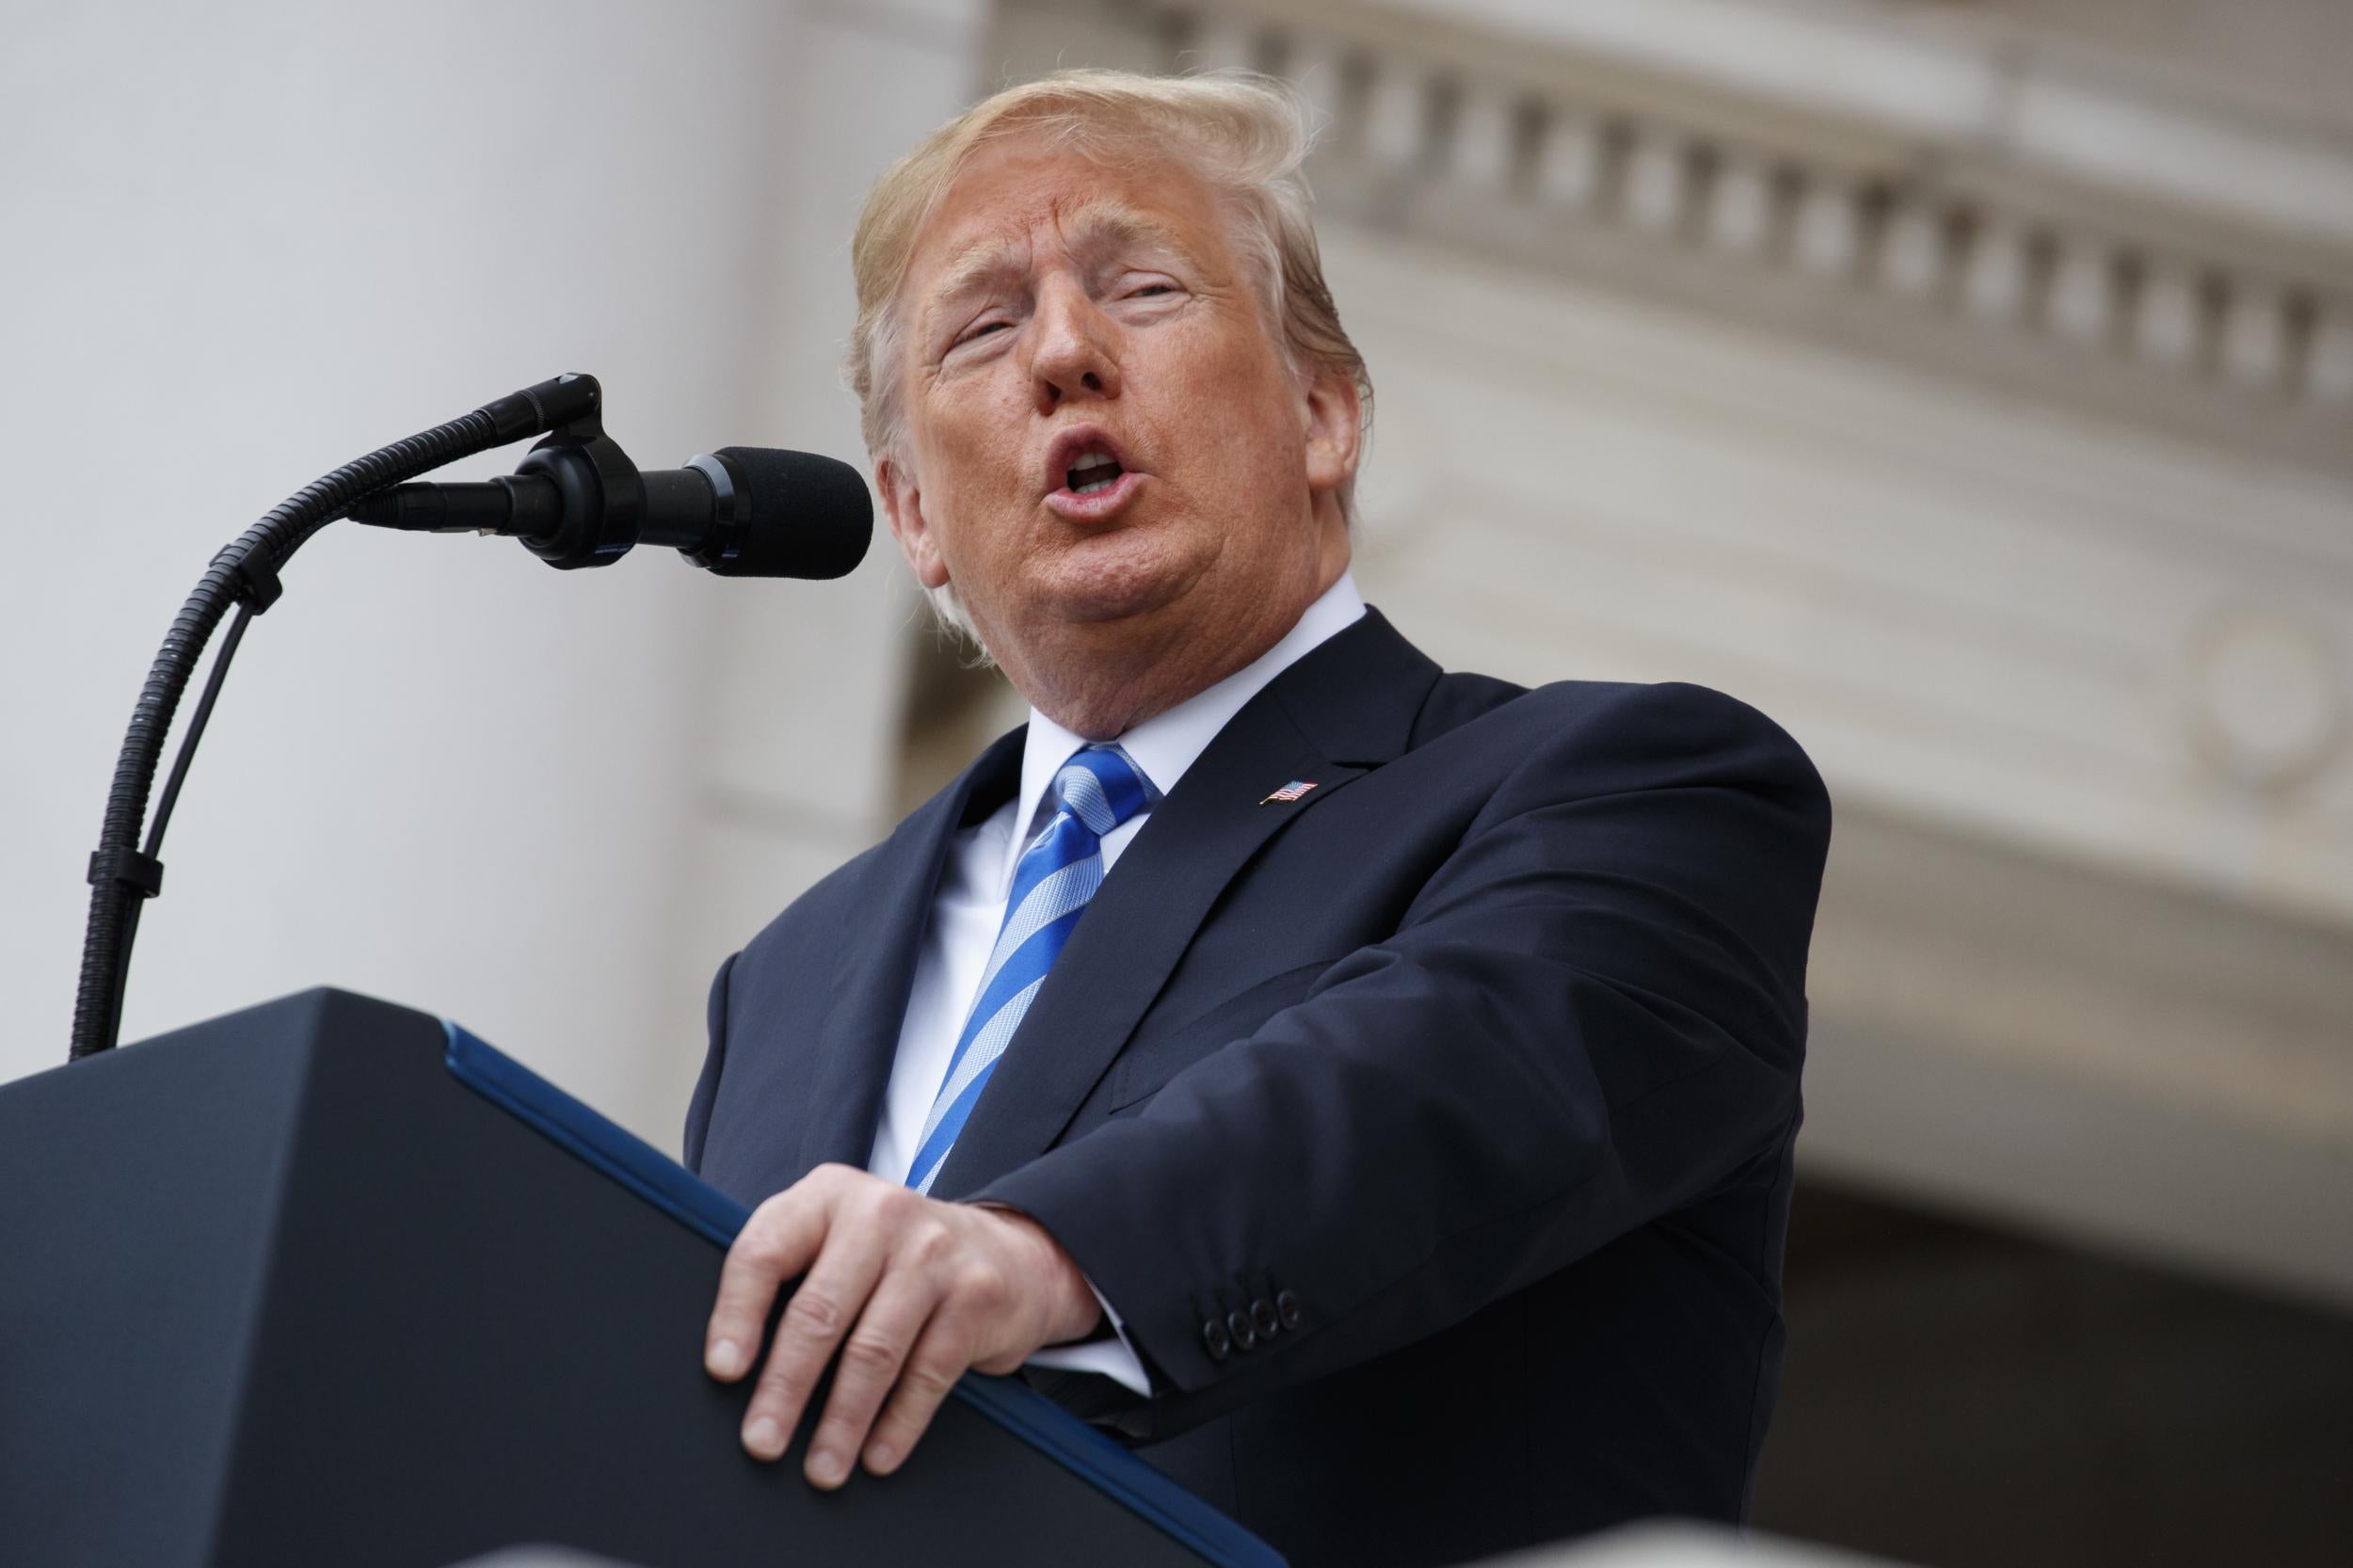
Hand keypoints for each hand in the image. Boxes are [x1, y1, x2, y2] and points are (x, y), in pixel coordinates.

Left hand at [703, 1163, 1102, 1486]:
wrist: (1009, 1251)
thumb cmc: (896, 1258)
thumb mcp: (840, 1240)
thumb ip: (792, 1275)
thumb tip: (731, 1367)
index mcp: (827, 1196)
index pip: (765, 1252)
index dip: (737, 1315)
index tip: (723, 1371)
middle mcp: (880, 1214)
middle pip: (819, 1311)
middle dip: (785, 1388)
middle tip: (761, 1442)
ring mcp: (933, 1253)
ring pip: (873, 1350)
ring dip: (842, 1421)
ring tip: (821, 1468)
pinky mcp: (975, 1295)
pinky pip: (927, 1372)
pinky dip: (898, 1423)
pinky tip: (877, 1456)